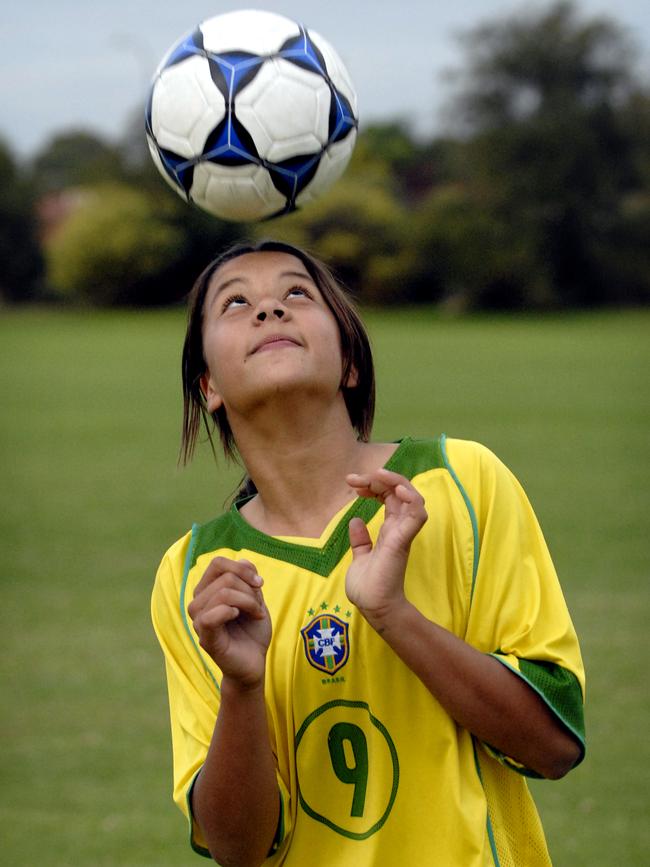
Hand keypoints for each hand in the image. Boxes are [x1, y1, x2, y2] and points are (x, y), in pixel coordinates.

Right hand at [188, 557, 271, 688]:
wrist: (254, 662)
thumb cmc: (252, 631)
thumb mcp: (255, 599)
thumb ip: (248, 579)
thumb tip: (243, 560)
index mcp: (207, 591)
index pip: (217, 563)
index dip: (241, 568)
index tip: (259, 583)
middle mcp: (197, 603)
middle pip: (225, 577)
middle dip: (250, 590)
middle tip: (259, 607)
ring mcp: (198, 621)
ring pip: (223, 592)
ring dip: (248, 601)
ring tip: (256, 615)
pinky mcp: (205, 638)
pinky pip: (211, 616)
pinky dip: (231, 611)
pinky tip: (238, 617)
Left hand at [345, 468, 427, 626]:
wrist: (373, 607)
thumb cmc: (369, 587)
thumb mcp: (360, 557)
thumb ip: (361, 541)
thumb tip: (355, 521)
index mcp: (390, 529)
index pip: (388, 496)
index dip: (373, 485)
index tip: (352, 484)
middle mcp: (399, 527)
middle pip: (399, 490)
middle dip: (379, 478)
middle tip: (354, 479)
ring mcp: (403, 533)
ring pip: (412, 496)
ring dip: (396, 481)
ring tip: (377, 475)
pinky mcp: (403, 540)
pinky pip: (417, 514)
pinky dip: (411, 498)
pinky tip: (396, 489)